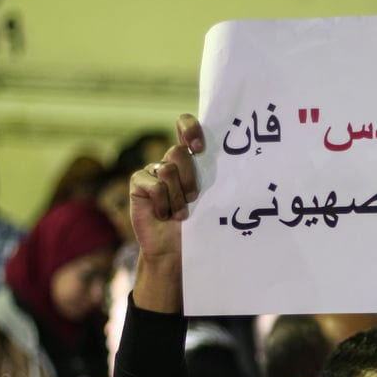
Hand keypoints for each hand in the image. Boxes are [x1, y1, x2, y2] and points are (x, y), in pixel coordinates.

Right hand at [130, 114, 204, 311]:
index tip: (199, 147)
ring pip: (167, 170)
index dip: (190, 128)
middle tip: (194, 199)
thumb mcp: (211, 199)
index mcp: (190, 159)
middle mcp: (170, 161)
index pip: (185, 125)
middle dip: (190, 179)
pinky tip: (163, 215)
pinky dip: (162, 204)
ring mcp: (152, 171)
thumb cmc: (199, 224)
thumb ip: (214, 177)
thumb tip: (238, 162)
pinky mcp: (138, 183)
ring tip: (180, 214)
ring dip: (178, 197)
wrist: (176, 251)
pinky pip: (153, 186)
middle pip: (179, 152)